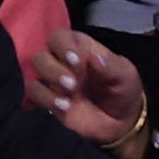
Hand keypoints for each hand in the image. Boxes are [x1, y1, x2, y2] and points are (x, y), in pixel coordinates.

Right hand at [36, 29, 147, 157]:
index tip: (77, 61)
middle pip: (41, 56)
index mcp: (79, 47)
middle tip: (73, 84)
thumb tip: (93, 57)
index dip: (63, 46)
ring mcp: (52, 82)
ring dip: (48, 87)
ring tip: (68, 99)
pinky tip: (63, 107)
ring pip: (33, 75)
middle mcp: (60, 62)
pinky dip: (44, 100)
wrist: (121, 121)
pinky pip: (32, 95)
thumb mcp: (126, 75)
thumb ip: (111, 65)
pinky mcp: (47, 101)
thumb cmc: (122, 89)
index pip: (59, 37)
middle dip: (54, 69)